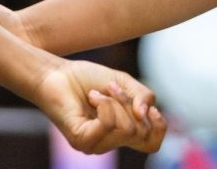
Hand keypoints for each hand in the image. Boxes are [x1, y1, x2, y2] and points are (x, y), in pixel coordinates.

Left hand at [36, 61, 166, 153]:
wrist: (57, 72)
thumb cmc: (88, 79)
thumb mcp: (124, 83)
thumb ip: (144, 96)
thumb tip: (145, 115)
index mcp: (122, 132)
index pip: (152, 144)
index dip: (159, 127)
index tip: (149, 107)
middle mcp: (110, 143)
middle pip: (142, 133)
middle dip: (131, 104)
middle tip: (112, 88)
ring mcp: (95, 145)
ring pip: (127, 129)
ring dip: (115, 101)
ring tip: (97, 93)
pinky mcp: (82, 140)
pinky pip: (108, 124)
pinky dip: (105, 104)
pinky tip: (92, 98)